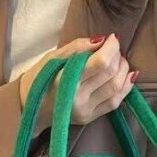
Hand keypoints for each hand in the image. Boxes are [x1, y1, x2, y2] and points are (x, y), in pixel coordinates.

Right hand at [19, 33, 137, 132]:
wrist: (30, 110)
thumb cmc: (38, 79)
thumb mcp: (51, 58)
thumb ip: (77, 47)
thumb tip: (102, 40)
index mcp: (65, 81)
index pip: (100, 63)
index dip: (112, 48)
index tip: (111, 38)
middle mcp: (78, 98)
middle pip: (111, 74)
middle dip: (118, 57)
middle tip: (113, 49)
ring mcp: (85, 111)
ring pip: (117, 88)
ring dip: (123, 70)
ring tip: (118, 61)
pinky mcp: (90, 118)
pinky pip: (115, 102)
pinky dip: (125, 86)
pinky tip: (126, 75)